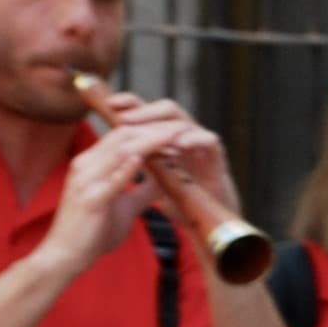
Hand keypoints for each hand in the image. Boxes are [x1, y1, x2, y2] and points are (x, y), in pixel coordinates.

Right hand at [37, 123, 167, 272]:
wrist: (66, 256)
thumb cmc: (93, 233)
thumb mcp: (124, 207)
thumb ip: (141, 191)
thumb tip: (162, 181)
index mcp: (92, 164)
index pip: (123, 137)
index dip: (151, 131)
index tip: (178, 132)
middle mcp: (86, 166)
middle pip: (122, 136)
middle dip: (154, 130)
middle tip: (182, 126)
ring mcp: (86, 181)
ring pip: (119, 151)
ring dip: (149, 143)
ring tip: (175, 137)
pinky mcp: (90, 199)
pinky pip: (110, 179)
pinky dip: (127, 167)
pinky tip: (144, 157)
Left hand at [88, 87, 246, 216]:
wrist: (213, 222)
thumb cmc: (185, 201)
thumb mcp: (156, 178)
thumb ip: (139, 164)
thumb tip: (109, 154)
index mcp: (169, 139)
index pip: (149, 112)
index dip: (131, 104)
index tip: (110, 104)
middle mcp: (186, 136)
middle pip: (167, 109)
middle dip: (145, 110)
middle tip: (126, 117)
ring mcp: (202, 145)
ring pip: (185, 121)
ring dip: (165, 123)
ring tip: (148, 131)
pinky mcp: (218, 158)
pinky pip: (209, 140)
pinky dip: (195, 139)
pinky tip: (180, 144)